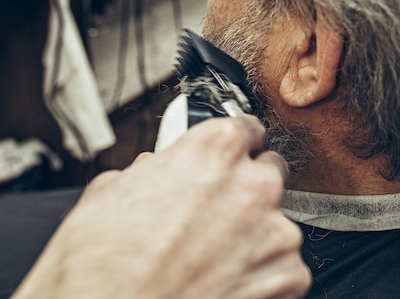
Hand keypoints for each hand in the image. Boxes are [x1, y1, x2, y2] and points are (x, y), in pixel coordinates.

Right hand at [12, 115, 310, 298]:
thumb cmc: (102, 269)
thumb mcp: (110, 192)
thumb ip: (152, 169)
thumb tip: (157, 168)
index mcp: (214, 149)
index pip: (246, 128)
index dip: (235, 146)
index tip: (232, 155)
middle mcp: (253, 184)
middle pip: (268, 172)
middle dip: (246, 189)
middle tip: (213, 214)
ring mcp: (276, 232)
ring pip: (276, 222)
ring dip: (253, 234)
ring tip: (211, 258)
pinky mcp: (288, 275)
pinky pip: (284, 264)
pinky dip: (263, 272)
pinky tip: (225, 280)